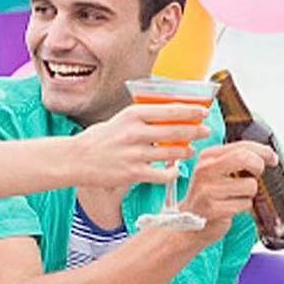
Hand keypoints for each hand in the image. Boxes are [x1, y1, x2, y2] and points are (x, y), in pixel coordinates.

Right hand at [73, 102, 210, 186]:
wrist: (77, 159)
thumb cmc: (101, 139)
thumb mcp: (121, 120)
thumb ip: (144, 118)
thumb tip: (171, 116)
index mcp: (133, 114)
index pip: (169, 110)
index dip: (191, 111)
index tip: (204, 111)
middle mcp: (136, 132)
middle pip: (176, 130)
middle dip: (196, 131)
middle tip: (206, 131)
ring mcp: (135, 154)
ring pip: (172, 152)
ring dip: (186, 151)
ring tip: (190, 150)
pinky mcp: (134, 173)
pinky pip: (163, 174)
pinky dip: (173, 172)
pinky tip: (175, 170)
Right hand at [182, 140, 277, 242]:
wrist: (189, 220)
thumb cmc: (209, 195)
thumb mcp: (218, 171)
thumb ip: (239, 160)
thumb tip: (269, 156)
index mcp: (208, 157)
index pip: (241, 146)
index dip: (262, 151)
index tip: (272, 158)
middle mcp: (205, 170)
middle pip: (243, 158)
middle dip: (258, 166)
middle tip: (258, 175)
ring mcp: (208, 190)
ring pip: (249, 186)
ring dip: (250, 194)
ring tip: (237, 197)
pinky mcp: (214, 209)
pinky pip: (244, 204)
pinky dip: (244, 207)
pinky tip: (231, 208)